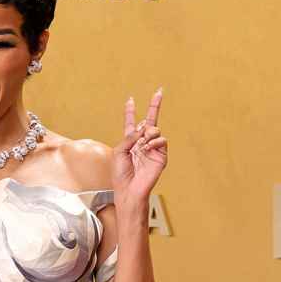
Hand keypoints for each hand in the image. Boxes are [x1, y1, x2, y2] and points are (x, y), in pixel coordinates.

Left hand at [112, 89, 166, 204]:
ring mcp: (152, 149)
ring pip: (155, 129)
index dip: (130, 112)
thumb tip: (142, 128)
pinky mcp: (161, 156)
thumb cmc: (120, 175)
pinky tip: (147, 148)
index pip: (131, 124)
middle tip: (159, 91)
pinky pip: (161, 140)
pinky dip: (154, 142)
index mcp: (130, 142)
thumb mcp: (119, 152)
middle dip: (154, 105)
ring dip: (149, 132)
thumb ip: (129, 137)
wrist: (128, 190)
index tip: (130, 100)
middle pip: (149, 120)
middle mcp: (142, 143)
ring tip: (143, 143)